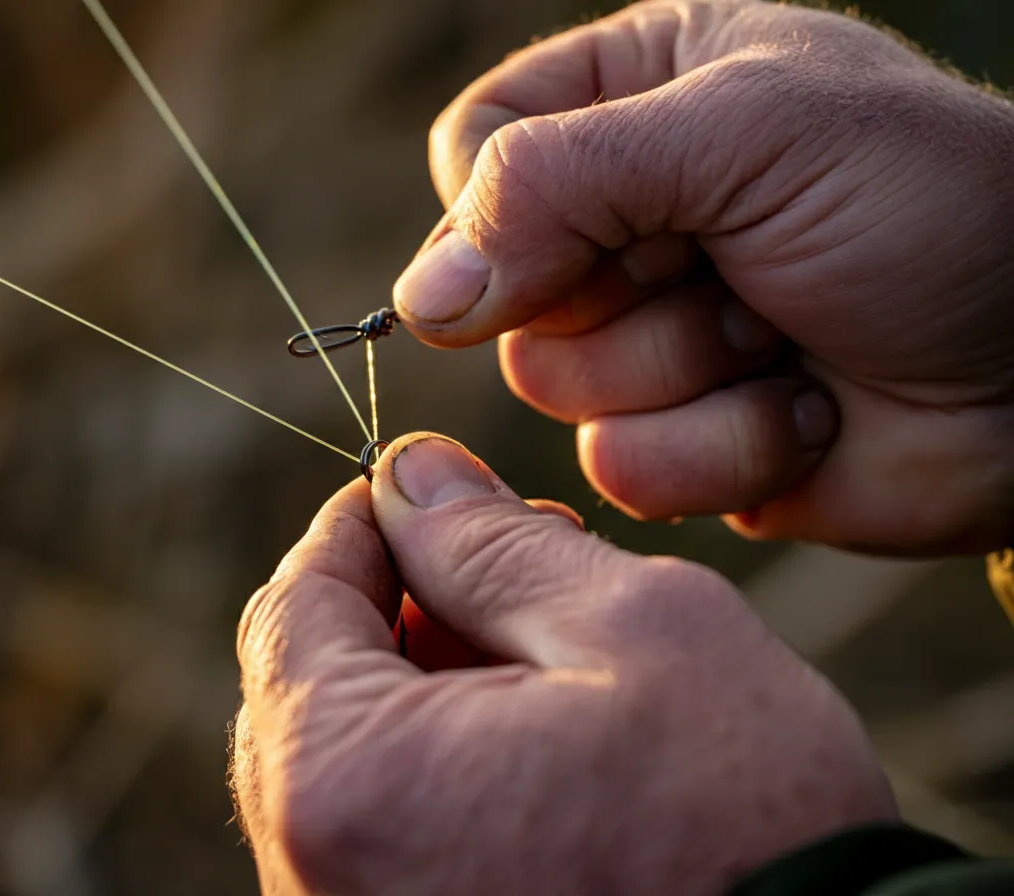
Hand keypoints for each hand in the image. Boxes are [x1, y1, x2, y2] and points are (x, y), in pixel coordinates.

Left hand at [232, 434, 895, 894]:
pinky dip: (442, 760)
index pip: (296, 602)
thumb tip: (411, 473)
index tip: (430, 489)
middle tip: (524, 559)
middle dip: (408, 598)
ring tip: (552, 647)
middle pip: (311, 682)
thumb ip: (495, 544)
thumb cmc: (744, 825)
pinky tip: (537, 735)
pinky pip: (385, 828)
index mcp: (343, 777)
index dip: (363, 525)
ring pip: (351, 755)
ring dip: (430, 677)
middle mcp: (312, 870)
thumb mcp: (636, 633)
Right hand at [393, 0, 1013, 553]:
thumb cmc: (928, 205)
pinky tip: (810, 411)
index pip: (473, 149)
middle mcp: (626, 220)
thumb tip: (416, 303)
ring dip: (690, 373)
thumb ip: (553, 185)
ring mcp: (649, 337)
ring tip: (790, 336)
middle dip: (631, 294)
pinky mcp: (683, 440)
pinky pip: (624, 473)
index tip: (581, 223)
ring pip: (559, 390)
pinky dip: (728, 450)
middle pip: (502, 288)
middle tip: (743, 269)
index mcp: (635, 102)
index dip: (498, 205)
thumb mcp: (740, 131)